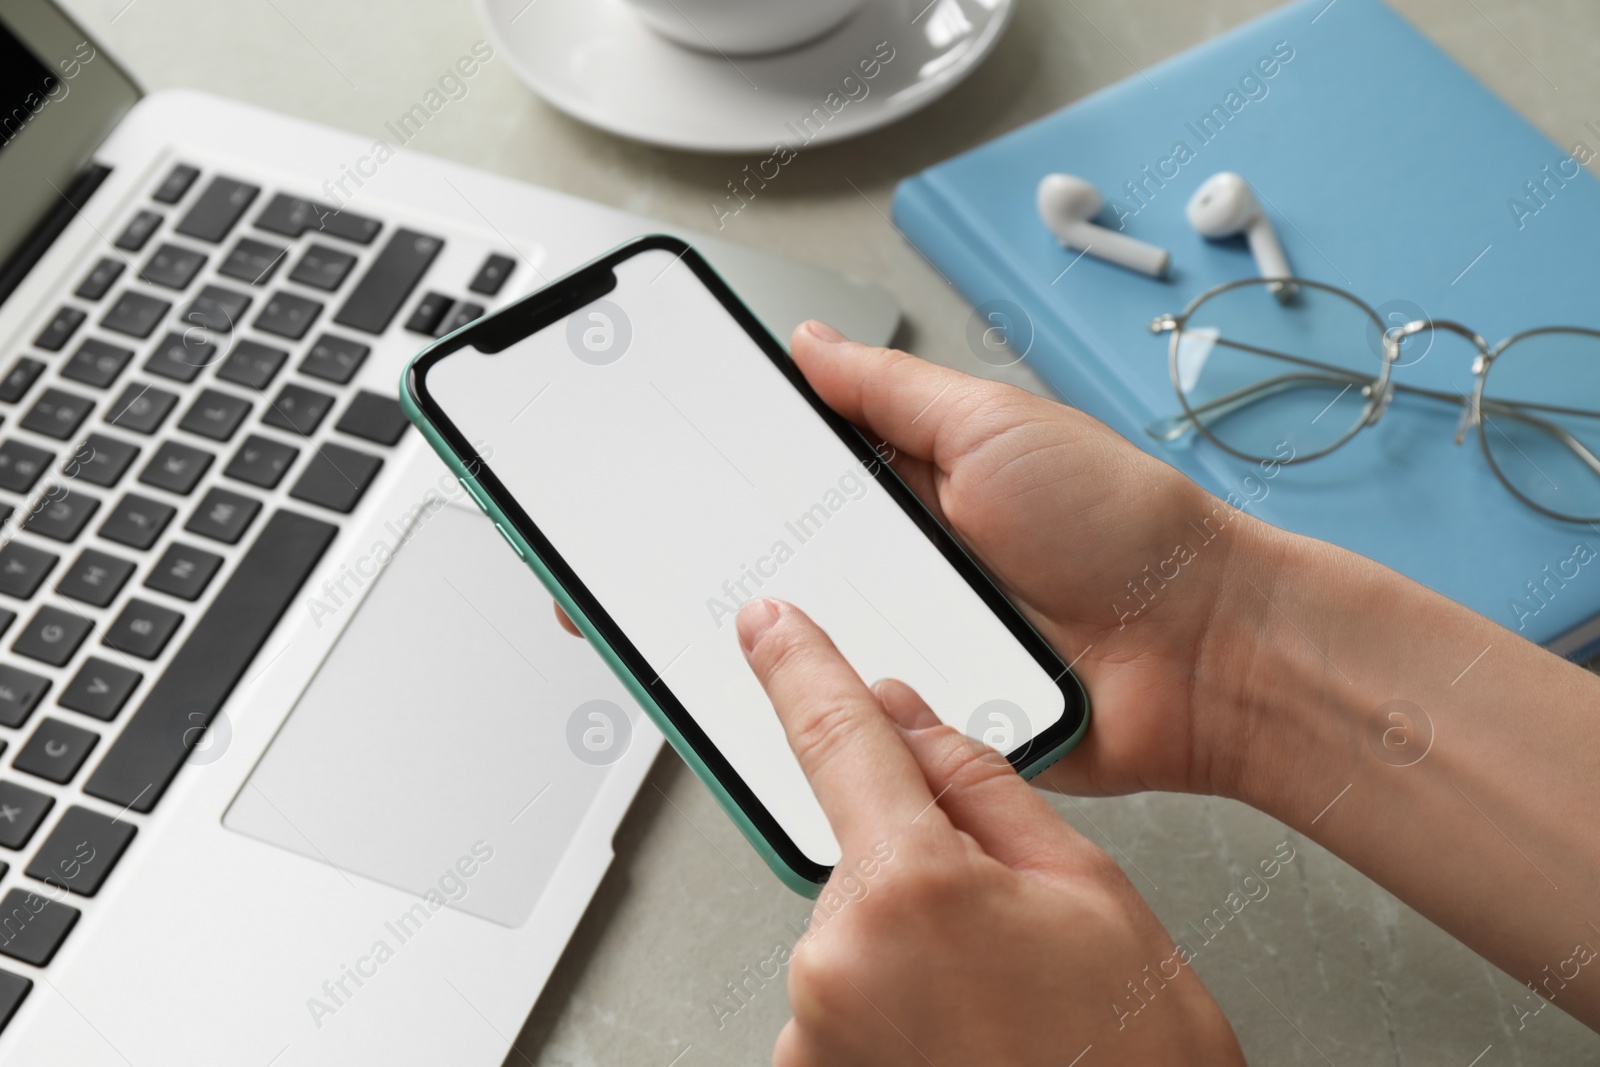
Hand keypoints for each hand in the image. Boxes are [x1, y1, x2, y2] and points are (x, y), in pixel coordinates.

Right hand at [552, 320, 1275, 797]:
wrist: (1202, 653)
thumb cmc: (1123, 526)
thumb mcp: (994, 425)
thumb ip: (891, 393)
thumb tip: (807, 341)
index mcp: (912, 482)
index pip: (788, 469)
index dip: (720, 468)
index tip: (651, 469)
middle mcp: (903, 560)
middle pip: (780, 558)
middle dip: (717, 559)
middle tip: (643, 560)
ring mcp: (914, 637)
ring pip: (804, 642)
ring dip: (761, 636)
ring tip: (690, 626)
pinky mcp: (928, 711)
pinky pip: (849, 713)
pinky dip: (815, 707)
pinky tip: (774, 697)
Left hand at [735, 598, 1244, 1066]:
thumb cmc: (1128, 1064)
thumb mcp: (1086, 890)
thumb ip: (979, 786)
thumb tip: (906, 718)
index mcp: (912, 890)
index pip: (836, 738)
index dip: (800, 668)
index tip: (768, 626)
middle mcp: (837, 962)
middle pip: (861, 851)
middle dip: (919, 865)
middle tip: (1005, 933)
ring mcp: (813, 1029)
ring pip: (854, 929)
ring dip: (908, 944)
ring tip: (997, 1004)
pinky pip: (839, 994)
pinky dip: (889, 998)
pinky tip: (961, 1034)